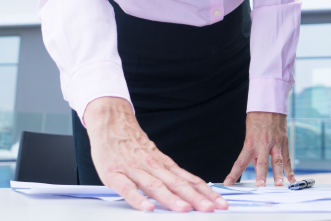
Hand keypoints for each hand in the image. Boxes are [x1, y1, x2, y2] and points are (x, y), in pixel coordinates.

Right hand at [84, 97, 228, 212]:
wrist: (110, 120)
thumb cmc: (131, 142)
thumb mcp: (155, 156)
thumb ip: (169, 173)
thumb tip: (191, 188)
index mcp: (163, 164)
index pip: (189, 180)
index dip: (205, 192)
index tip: (220, 202)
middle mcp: (152, 166)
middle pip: (177, 184)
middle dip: (195, 198)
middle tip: (210, 208)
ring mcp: (134, 169)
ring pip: (155, 186)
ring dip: (171, 199)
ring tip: (185, 210)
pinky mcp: (114, 174)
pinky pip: (127, 188)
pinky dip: (137, 198)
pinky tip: (147, 207)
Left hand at [224, 112, 295, 186]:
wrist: (268, 105)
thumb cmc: (256, 120)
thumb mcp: (249, 135)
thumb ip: (254, 154)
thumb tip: (257, 169)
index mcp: (250, 144)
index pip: (240, 162)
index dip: (234, 174)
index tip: (228, 183)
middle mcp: (262, 144)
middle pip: (261, 162)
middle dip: (261, 175)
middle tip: (260, 185)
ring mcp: (274, 143)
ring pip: (277, 161)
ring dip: (278, 174)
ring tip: (279, 184)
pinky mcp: (284, 142)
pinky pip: (287, 158)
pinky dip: (290, 170)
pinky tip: (292, 180)